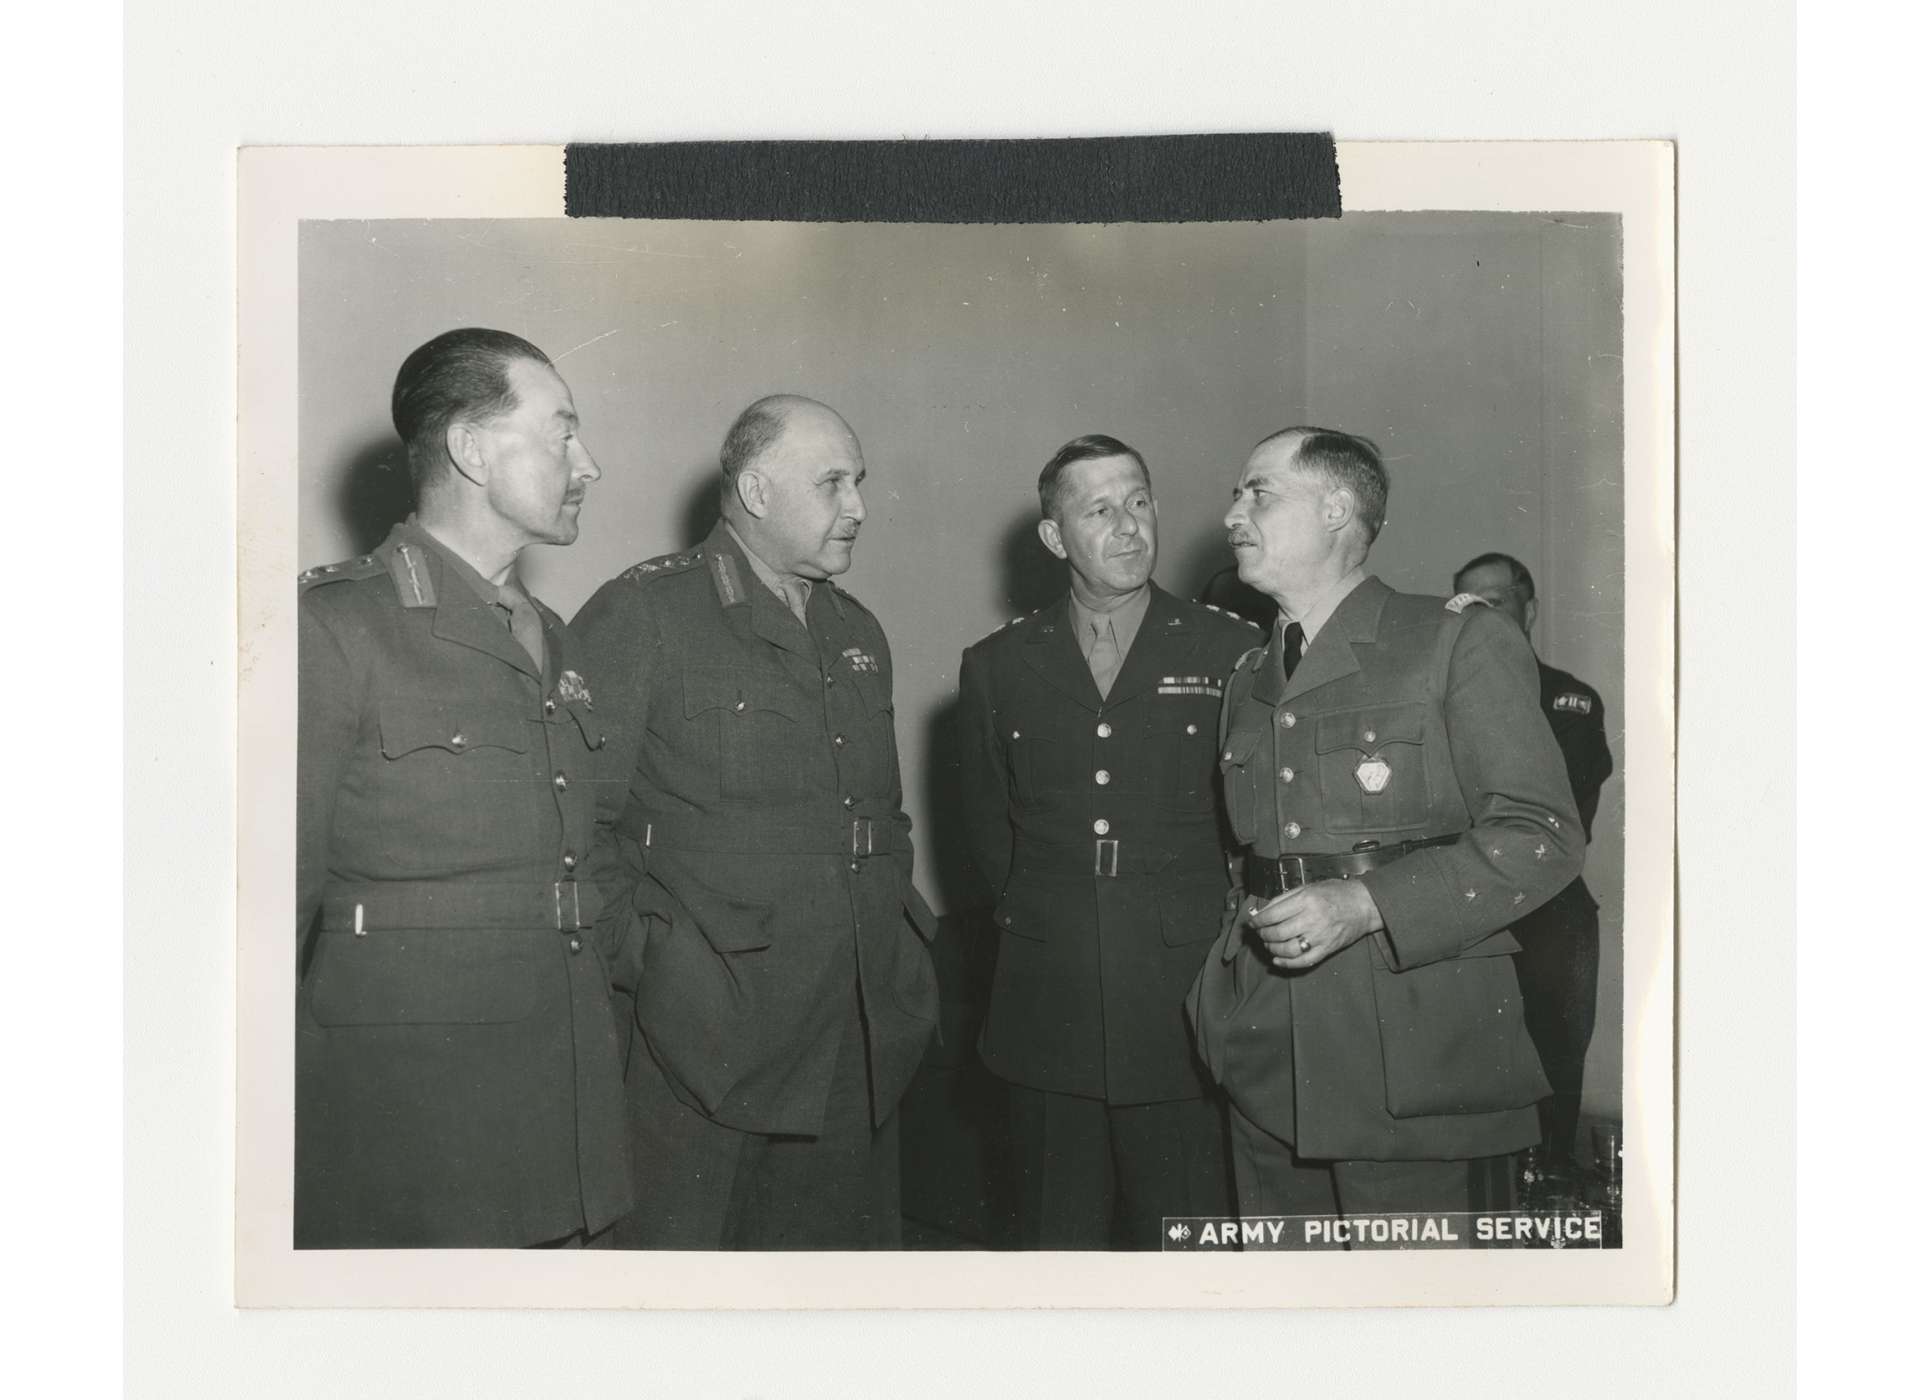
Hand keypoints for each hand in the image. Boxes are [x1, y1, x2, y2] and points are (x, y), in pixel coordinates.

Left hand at [1245, 879, 1382, 971]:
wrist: (1364, 904)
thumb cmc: (1336, 893)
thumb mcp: (1308, 887)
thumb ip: (1284, 898)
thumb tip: (1262, 911)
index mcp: (1306, 900)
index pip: (1273, 914)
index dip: (1258, 921)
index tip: (1252, 922)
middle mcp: (1313, 919)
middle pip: (1278, 933)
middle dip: (1264, 935)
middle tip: (1260, 933)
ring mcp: (1321, 936)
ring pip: (1288, 950)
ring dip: (1273, 949)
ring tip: (1269, 944)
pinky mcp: (1327, 949)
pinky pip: (1303, 961)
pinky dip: (1287, 963)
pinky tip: (1278, 960)